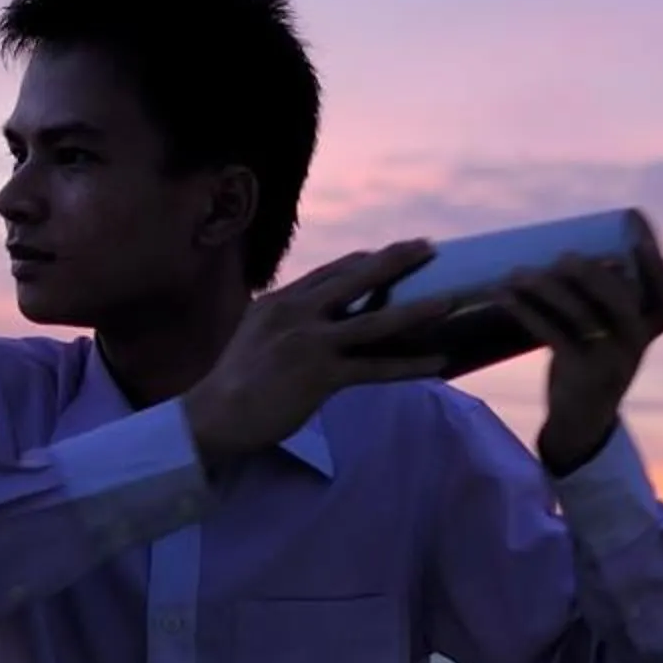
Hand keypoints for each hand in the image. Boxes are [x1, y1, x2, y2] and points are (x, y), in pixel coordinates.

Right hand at [182, 242, 454, 469]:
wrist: (213, 417)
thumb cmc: (236, 380)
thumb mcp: (257, 332)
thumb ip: (287, 316)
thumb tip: (316, 313)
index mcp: (282, 301)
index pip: (333, 271)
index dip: (367, 260)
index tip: (394, 250)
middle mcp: (297, 313)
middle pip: (358, 279)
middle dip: (396, 261)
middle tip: (429, 246)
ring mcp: (311, 343)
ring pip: (375, 322)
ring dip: (417, 310)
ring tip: (450, 300)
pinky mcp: (321, 375)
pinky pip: (375, 369)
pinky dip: (409, 366)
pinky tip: (437, 363)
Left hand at [499, 255, 657, 473]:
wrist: (582, 422)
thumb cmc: (595, 360)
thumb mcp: (613, 333)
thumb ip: (605, 298)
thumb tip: (573, 249)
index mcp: (652, 331)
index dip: (660, 268)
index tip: (641, 238)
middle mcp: (638, 345)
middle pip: (620, 298)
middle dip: (590, 272)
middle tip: (563, 256)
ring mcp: (610, 361)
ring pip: (580, 313)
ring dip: (545, 287)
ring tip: (518, 272)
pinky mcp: (579, 374)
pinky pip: (552, 333)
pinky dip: (526, 309)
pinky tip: (505, 295)